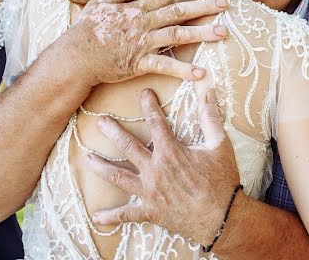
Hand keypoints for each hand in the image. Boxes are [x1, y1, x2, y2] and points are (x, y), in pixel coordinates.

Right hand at [67, 0, 228, 87]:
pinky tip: (200, 73)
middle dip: (203, 8)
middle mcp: (143, 24)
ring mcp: (142, 43)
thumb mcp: (99, 3)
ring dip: (202, 33)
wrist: (74, 57)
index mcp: (135, 10)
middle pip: (179, 12)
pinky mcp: (139, 63)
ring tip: (223, 33)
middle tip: (225, 5)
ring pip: (177, 35)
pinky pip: (164, 65)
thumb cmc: (84, 31)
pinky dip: (183, 69)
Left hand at [85, 87, 239, 244]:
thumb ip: (211, 117)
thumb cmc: (222, 180)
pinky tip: (96, 217)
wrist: (222, 217)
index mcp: (171, 152)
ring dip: (102, 167)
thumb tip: (208, 91)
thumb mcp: (220, 145)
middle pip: (128, 147)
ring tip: (87, 158)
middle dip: (113, 132)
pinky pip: (127, 214)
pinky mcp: (150, 211)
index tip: (144, 94)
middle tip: (100, 122)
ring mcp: (149, 191)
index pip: (156, 123)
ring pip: (119, 177)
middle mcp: (155, 170)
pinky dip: (111, 216)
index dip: (150, 106)